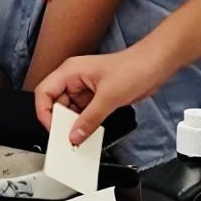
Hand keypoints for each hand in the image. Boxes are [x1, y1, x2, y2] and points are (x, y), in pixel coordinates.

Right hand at [33, 45, 156, 143]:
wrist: (155, 64)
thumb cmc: (134, 68)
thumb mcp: (109, 97)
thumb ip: (90, 119)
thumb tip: (74, 136)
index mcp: (70, 71)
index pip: (44, 93)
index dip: (44, 112)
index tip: (53, 129)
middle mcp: (74, 79)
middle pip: (55, 103)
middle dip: (60, 120)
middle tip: (68, 136)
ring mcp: (85, 87)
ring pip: (70, 109)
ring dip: (73, 123)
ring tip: (79, 136)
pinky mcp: (97, 95)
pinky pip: (84, 112)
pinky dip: (85, 122)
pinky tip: (89, 131)